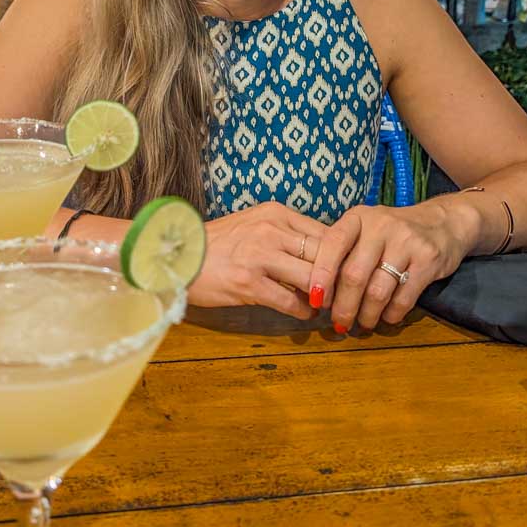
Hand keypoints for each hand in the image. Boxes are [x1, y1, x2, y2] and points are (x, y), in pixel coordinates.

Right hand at [189, 202, 334, 319]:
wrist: (179, 256)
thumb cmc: (218, 242)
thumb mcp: (254, 223)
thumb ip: (285, 232)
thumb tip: (322, 250)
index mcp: (275, 213)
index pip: (325, 232)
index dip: (342, 254)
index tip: (347, 268)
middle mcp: (271, 231)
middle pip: (324, 254)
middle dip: (338, 276)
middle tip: (344, 291)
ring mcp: (260, 257)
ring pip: (312, 278)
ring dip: (323, 296)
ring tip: (325, 303)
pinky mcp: (249, 284)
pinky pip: (291, 302)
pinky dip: (304, 310)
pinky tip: (305, 312)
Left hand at [309, 202, 472, 331]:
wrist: (443, 222)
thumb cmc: (393, 233)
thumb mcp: (366, 230)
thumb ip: (343, 253)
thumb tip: (317, 294)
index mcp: (358, 217)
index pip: (332, 244)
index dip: (320, 275)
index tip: (315, 301)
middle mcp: (380, 225)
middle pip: (354, 274)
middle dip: (344, 305)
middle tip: (340, 322)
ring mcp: (406, 241)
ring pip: (377, 290)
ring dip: (367, 314)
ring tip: (363, 323)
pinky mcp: (428, 259)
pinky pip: (403, 297)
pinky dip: (391, 314)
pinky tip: (387, 317)